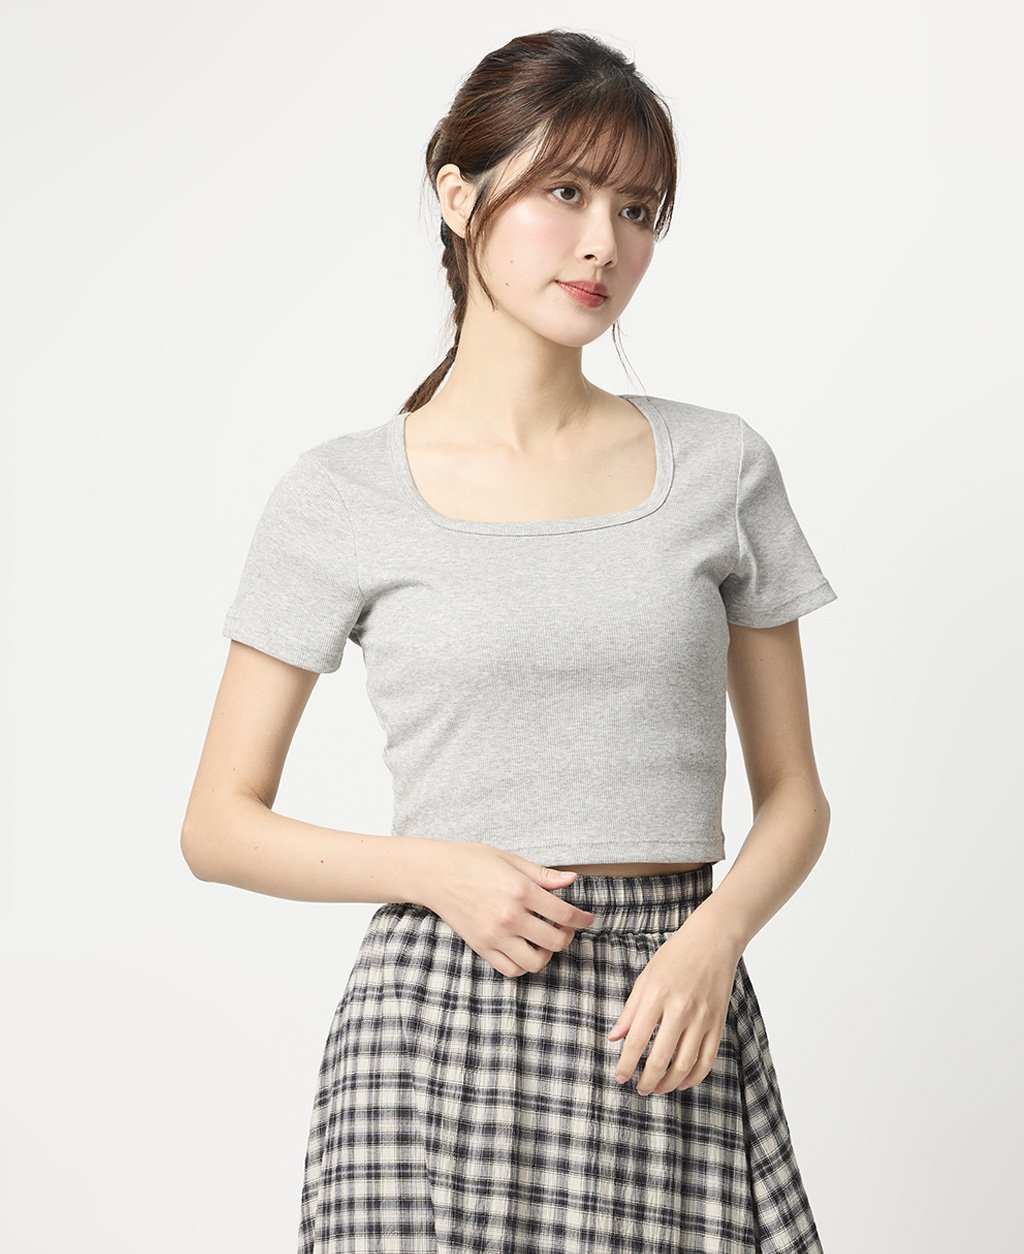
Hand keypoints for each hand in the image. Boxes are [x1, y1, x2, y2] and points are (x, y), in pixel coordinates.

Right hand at [419, 841, 595, 977]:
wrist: (435, 874)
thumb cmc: (472, 861)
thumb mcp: (510, 860)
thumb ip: (543, 875)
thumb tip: (572, 880)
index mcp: (521, 890)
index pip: (564, 913)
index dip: (582, 918)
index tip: (586, 918)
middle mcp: (510, 916)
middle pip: (555, 940)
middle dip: (567, 935)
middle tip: (564, 926)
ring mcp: (495, 935)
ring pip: (535, 961)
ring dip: (547, 953)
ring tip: (544, 939)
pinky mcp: (481, 947)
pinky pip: (511, 969)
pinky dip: (524, 964)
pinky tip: (526, 948)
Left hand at [607, 908, 742, 1094]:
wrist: (713, 941)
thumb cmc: (675, 955)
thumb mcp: (646, 977)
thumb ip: (631, 1010)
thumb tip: (615, 1038)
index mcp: (656, 995)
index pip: (636, 1040)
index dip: (626, 1064)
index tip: (620, 1077)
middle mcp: (680, 1009)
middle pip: (660, 1058)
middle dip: (647, 1080)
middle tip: (639, 1089)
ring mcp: (702, 1018)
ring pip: (685, 1065)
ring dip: (669, 1083)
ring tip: (658, 1088)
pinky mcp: (718, 1022)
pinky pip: (707, 1059)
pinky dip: (695, 1076)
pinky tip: (683, 1081)